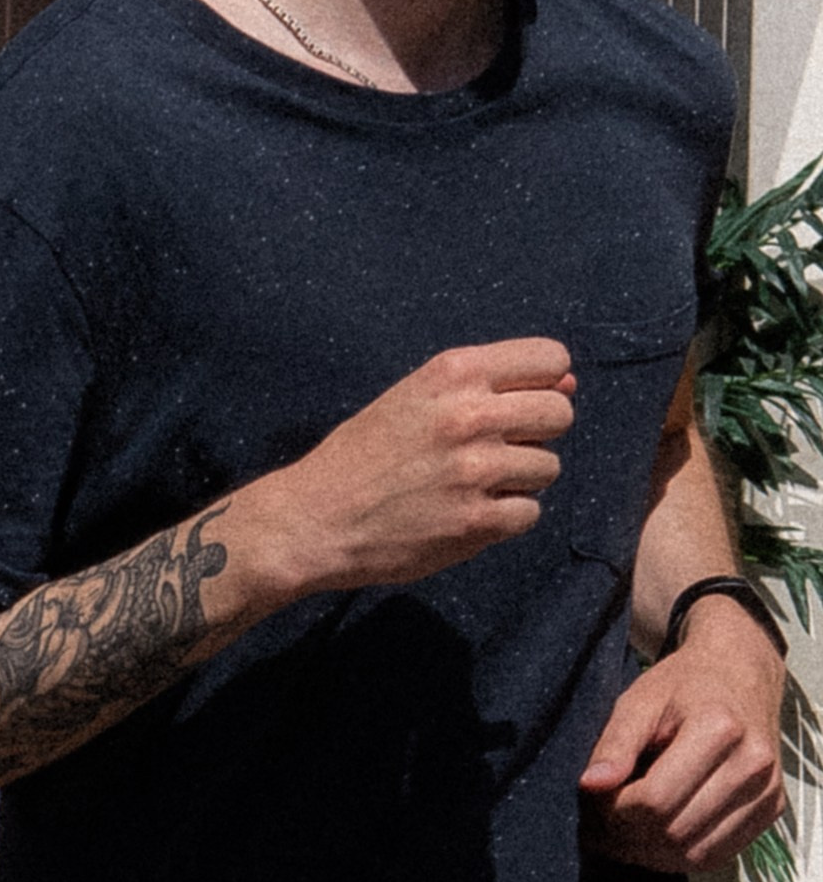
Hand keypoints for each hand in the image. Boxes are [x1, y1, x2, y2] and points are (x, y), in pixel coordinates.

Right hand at [249, 340, 577, 604]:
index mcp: (454, 373)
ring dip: (520, 480)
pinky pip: (529, 514)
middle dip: (538, 433)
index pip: (550, 359)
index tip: (518, 404)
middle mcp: (469, 416)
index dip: (543, 383)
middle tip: (498, 450)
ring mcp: (475, 471)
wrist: (314, 519)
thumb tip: (568, 383)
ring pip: (548, 468)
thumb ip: (488, 386)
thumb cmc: (361, 456)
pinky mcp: (475, 522)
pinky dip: (505, 519)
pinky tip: (468, 514)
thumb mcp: (415, 398)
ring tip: (475, 486)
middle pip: (559, 413)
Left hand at [580, 608, 785, 872]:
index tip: (592, 805)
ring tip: (621, 836)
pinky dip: (678, 858)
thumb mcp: (639, 701)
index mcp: (720, 728)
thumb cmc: (683, 686)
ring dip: (649, 856)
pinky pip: (717, 857)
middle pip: (674, 832)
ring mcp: (768, 790)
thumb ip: (614, 744)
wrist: (741, 674)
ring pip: (695, 855)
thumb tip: (591, 786)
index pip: (654, 800)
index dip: (613, 813)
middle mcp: (753, 763)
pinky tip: (654, 840)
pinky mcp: (773, 809)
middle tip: (596, 830)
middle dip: (626, 839)